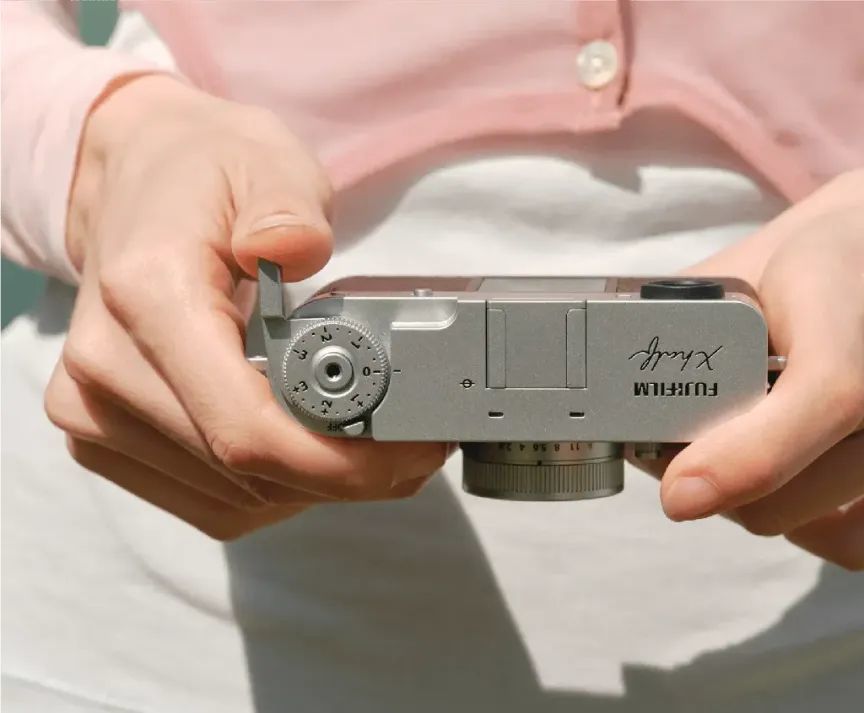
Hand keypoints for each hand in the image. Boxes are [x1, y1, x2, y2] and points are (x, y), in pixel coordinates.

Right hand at [45, 75, 446, 539]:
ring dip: (315, 486)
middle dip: (346, 475)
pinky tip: (313, 450)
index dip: (336, 462)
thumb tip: (296, 248)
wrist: (129, 182)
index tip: (407, 452)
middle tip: (416, 449)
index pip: (243, 427)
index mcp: (146, 297)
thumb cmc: (204, 173)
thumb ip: (284, 205)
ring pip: (233, 499)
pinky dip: (275, 490)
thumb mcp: (262, 159)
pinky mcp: (102, 439)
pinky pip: (208, 502)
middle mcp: (105, 367)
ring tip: (374, 445)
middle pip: (245, 472)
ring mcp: (93, 411)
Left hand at [653, 164, 863, 568]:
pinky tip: (793, 491)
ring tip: (735, 463)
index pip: (817, 398)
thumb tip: (614, 376)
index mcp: (852, 296)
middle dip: (716, 482)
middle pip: (800, 481)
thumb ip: (693, 312)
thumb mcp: (766, 252)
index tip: (677, 491)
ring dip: (755, 506)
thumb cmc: (852, 250)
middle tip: (680, 457)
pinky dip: (812, 530)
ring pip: (819, 521)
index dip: (741, 460)